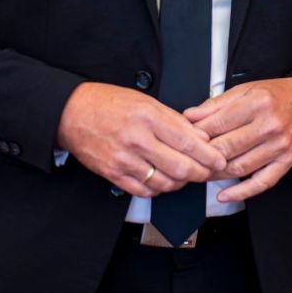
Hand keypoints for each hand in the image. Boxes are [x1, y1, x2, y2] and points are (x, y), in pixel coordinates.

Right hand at [55, 82, 226, 197]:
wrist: (72, 113)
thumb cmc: (109, 103)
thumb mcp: (145, 101)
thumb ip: (174, 120)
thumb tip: (200, 138)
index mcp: (148, 117)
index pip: (187, 141)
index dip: (208, 155)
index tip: (219, 160)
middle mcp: (136, 139)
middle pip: (180, 167)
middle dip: (200, 173)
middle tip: (207, 171)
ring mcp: (124, 159)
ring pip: (164, 183)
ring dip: (180, 182)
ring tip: (184, 174)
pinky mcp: (113, 174)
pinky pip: (144, 191)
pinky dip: (159, 189)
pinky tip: (162, 179)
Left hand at [186, 78, 291, 201]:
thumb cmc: (280, 95)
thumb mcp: (247, 89)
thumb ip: (217, 104)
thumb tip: (190, 115)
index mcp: (257, 103)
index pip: (217, 124)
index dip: (196, 134)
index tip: (185, 139)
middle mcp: (269, 125)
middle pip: (226, 148)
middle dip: (203, 156)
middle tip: (188, 160)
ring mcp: (279, 146)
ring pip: (240, 167)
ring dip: (216, 175)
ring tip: (202, 173)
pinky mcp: (287, 162)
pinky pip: (262, 182)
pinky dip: (241, 192)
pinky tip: (225, 195)